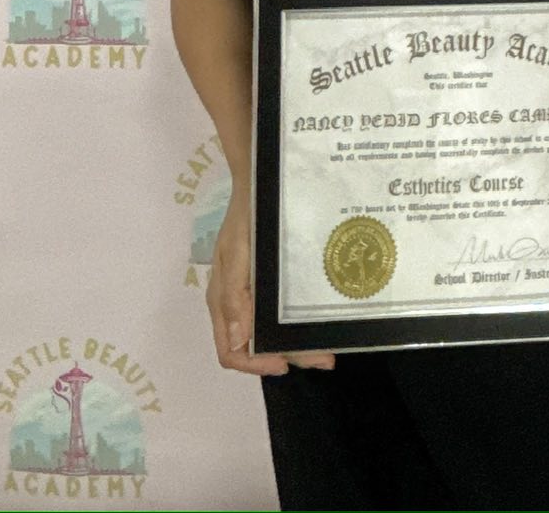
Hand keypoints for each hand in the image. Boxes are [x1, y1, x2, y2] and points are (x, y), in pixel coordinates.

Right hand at [207, 211, 334, 376]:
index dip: (255, 365)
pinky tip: (316, 322)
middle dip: (289, 356)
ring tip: (326, 349)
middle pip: (257, 347)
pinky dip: (295, 326)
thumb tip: (237, 340)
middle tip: (324, 359)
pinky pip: (277, 315)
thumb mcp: (236, 250)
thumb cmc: (244, 217)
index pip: (231, 351)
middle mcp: (236, 304)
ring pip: (271, 333)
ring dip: (296, 345)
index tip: (284, 365)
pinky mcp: (266, 284)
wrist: (257, 183)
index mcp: (222, 301)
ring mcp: (252, 295)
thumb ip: (235, 294)